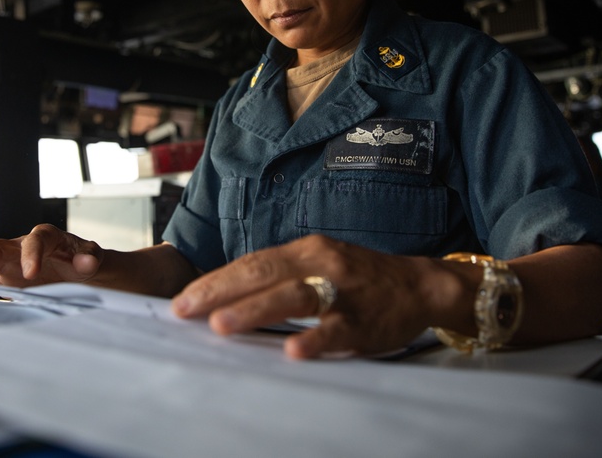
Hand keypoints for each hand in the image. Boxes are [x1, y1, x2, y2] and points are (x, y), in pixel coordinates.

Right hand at [0, 224, 103, 298]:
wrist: (75, 269)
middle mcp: (21, 245)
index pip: (35, 239)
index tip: (31, 275)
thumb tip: (86, 262)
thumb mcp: (91, 258)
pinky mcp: (2, 276)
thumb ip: (90, 257)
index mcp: (46, 237)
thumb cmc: (81, 259)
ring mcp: (8, 260)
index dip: (30, 254)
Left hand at [171, 234, 462, 358]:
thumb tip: (227, 295)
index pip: (251, 263)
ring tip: (222, 325)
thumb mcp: (317, 264)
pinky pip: (337, 329)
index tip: (183, 299)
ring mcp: (343, 291)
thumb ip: (279, 276)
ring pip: (293, 296)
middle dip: (220, 292)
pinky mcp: (364, 320)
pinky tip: (293, 351)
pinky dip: (314, 340)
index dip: (215, 281)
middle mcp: (320, 263)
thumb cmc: (358, 278)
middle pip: (263, 274)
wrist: (418, 284)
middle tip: (186, 310)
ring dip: (255, 310)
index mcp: (305, 250)